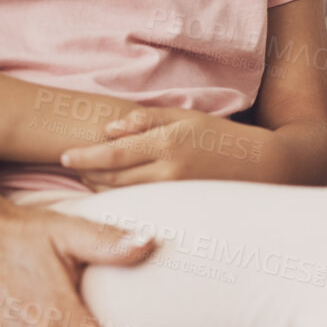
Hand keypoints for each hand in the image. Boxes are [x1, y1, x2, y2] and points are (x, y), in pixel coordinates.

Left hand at [61, 107, 277, 186]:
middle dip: (86, 172)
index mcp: (168, 143)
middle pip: (111, 178)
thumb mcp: (187, 118)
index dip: (84, 156)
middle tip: (71, 164)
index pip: (113, 154)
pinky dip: (119, 199)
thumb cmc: (222, 137)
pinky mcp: (177, 208)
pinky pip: (138, 205)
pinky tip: (112, 192)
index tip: (65, 155)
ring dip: (99, 187)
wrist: (262, 166)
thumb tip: (110, 129)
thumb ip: (147, 120)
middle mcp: (167, 171)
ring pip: (121, 195)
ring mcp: (173, 193)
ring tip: (87, 176)